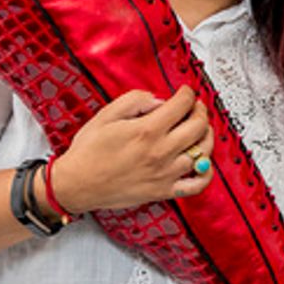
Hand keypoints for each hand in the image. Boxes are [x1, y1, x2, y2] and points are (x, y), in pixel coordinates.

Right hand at [48, 87, 214, 214]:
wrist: (77, 184)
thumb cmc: (88, 151)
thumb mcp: (107, 115)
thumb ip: (135, 101)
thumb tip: (159, 100)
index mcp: (147, 130)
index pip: (181, 105)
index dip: (187, 94)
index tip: (185, 92)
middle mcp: (161, 152)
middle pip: (198, 126)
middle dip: (200, 111)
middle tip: (195, 107)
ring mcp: (165, 173)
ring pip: (203, 152)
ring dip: (206, 136)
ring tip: (200, 130)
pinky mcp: (164, 191)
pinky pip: (197, 185)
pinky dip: (206, 173)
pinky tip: (203, 163)